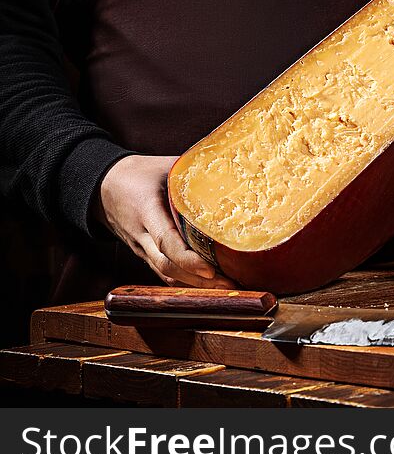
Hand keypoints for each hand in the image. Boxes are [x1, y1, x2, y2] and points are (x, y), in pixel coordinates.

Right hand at [96, 155, 235, 287]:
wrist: (102, 186)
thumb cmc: (138, 173)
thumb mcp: (165, 167)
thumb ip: (194, 171)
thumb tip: (232, 169)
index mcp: (147, 211)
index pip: (166, 242)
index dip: (188, 259)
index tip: (211, 269)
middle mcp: (141, 235)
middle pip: (167, 266)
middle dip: (198, 279)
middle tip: (230, 282)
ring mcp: (141, 248)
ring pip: (165, 275)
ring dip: (194, 285)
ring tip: (226, 286)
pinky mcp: (144, 254)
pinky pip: (163, 273)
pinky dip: (184, 281)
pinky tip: (207, 284)